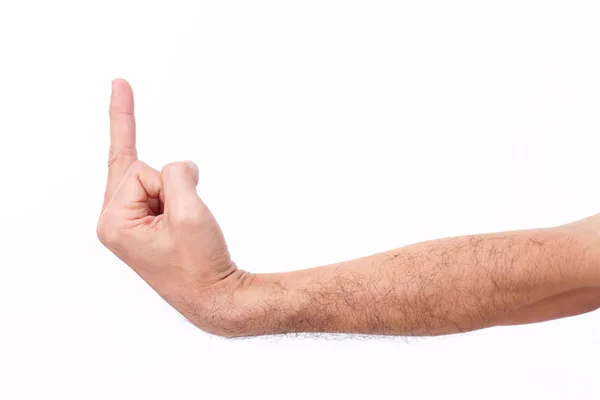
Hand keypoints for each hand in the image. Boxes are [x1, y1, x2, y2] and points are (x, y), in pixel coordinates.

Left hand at [97, 79, 248, 335]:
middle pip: (141, 171)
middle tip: (161, 165)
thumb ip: (178, 174)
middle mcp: (116, 222)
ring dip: (181, 196)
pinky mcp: (146, 227)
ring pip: (157, 181)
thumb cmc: (201, 265)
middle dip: (173, 185)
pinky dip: (180, 197)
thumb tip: (182, 167)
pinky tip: (189, 221)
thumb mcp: (190, 213)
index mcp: (116, 221)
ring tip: (193, 232)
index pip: (137, 168)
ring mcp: (130, 226)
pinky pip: (161, 193)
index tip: (119, 83)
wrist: (216, 299)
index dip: (142, 143)